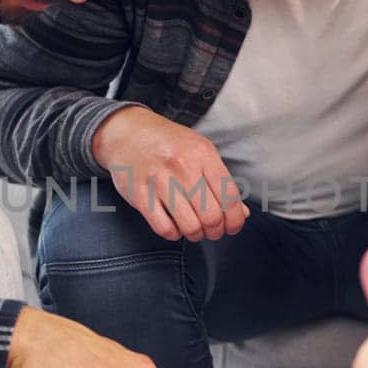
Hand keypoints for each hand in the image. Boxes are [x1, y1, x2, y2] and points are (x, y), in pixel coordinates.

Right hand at [91, 106, 249, 241]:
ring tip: (194, 229)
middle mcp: (182, 166)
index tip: (232, 226)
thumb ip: (221, 181)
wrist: (127, 132)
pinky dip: (174, 233)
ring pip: (190, 227)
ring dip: (196, 234)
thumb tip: (240, 213)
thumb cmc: (168, 144)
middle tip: (212, 230)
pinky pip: (165, 229)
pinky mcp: (140, 195)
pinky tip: (174, 224)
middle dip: (216, 231)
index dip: (235, 220)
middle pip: (211, 216)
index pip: (230, 197)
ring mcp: (159, 181)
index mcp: (202, 153)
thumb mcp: (200, 151)